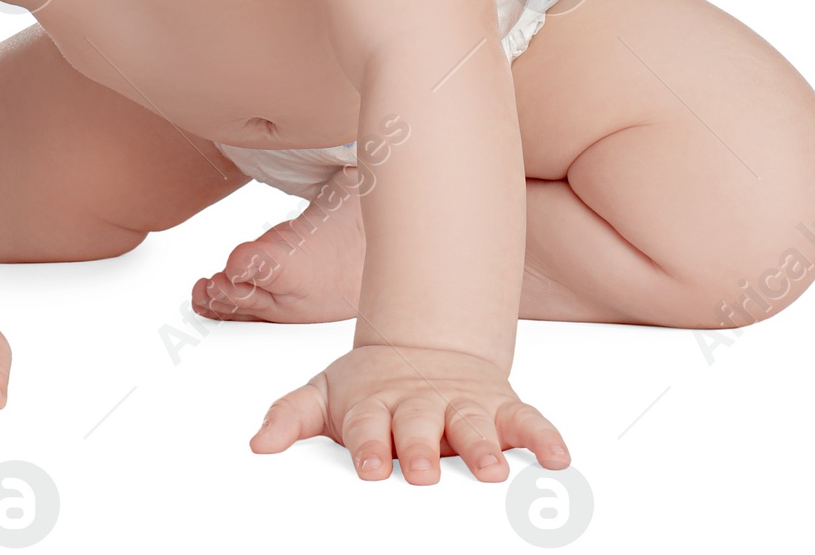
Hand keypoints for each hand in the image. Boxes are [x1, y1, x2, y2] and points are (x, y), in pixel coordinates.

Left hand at [249, 343, 567, 482]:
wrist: (425, 343)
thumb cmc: (372, 386)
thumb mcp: (325, 394)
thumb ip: (291, 417)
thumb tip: (257, 445)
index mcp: (378, 405)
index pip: (370, 426)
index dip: (370, 445)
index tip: (369, 466)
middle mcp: (422, 405)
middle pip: (421, 427)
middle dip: (422, 449)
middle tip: (423, 471)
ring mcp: (462, 405)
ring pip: (475, 425)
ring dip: (484, 447)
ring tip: (493, 471)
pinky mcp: (499, 405)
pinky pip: (526, 420)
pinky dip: (543, 436)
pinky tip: (557, 458)